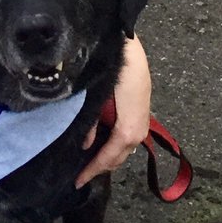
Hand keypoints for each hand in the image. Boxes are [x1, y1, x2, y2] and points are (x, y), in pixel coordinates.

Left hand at [75, 34, 151, 187]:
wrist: (127, 41)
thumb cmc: (113, 67)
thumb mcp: (99, 95)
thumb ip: (92, 121)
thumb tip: (85, 144)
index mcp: (129, 126)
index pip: (110, 156)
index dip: (93, 170)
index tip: (78, 180)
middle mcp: (139, 127)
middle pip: (120, 156)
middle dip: (102, 166)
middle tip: (82, 173)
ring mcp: (143, 118)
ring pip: (126, 147)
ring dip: (110, 155)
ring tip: (90, 159)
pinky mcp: (141, 108)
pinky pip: (128, 135)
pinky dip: (116, 143)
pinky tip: (103, 140)